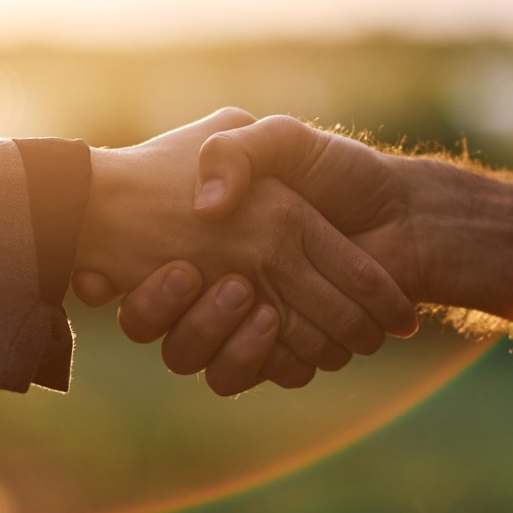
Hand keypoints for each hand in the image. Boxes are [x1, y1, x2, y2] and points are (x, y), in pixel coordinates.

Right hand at [72, 110, 416, 391]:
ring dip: (222, 337)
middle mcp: (228, 286)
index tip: (105, 273)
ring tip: (254, 305)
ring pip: (208, 360)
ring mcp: (256, 322)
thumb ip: (237, 150)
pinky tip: (273, 322)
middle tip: (189, 275)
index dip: (134, 277)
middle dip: (174, 308)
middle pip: (175, 328)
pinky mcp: (287, 350)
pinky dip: (264, 358)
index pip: (154, 274)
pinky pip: (256, 372)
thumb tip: (209, 207)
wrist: (406, 212)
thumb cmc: (343, 172)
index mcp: (214, 242)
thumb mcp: (280, 139)